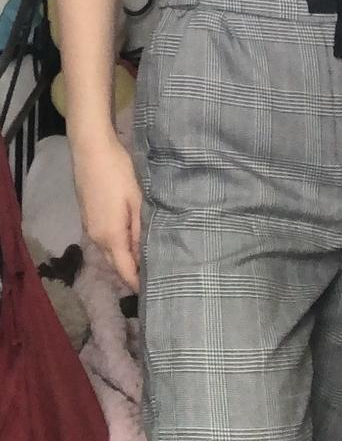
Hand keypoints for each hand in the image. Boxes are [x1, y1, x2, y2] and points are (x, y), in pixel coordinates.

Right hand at [71, 131, 141, 291]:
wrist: (91, 149)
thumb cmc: (118, 172)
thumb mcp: (137, 201)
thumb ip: (141, 230)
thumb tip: (145, 255)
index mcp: (111, 236)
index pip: (126, 271)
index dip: (138, 284)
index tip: (154, 291)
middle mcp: (97, 238)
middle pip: (116, 265)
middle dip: (132, 274)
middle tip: (154, 277)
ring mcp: (90, 228)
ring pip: (109, 254)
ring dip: (124, 261)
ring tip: (145, 262)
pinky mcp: (88, 219)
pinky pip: (104, 242)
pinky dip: (117, 248)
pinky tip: (130, 242)